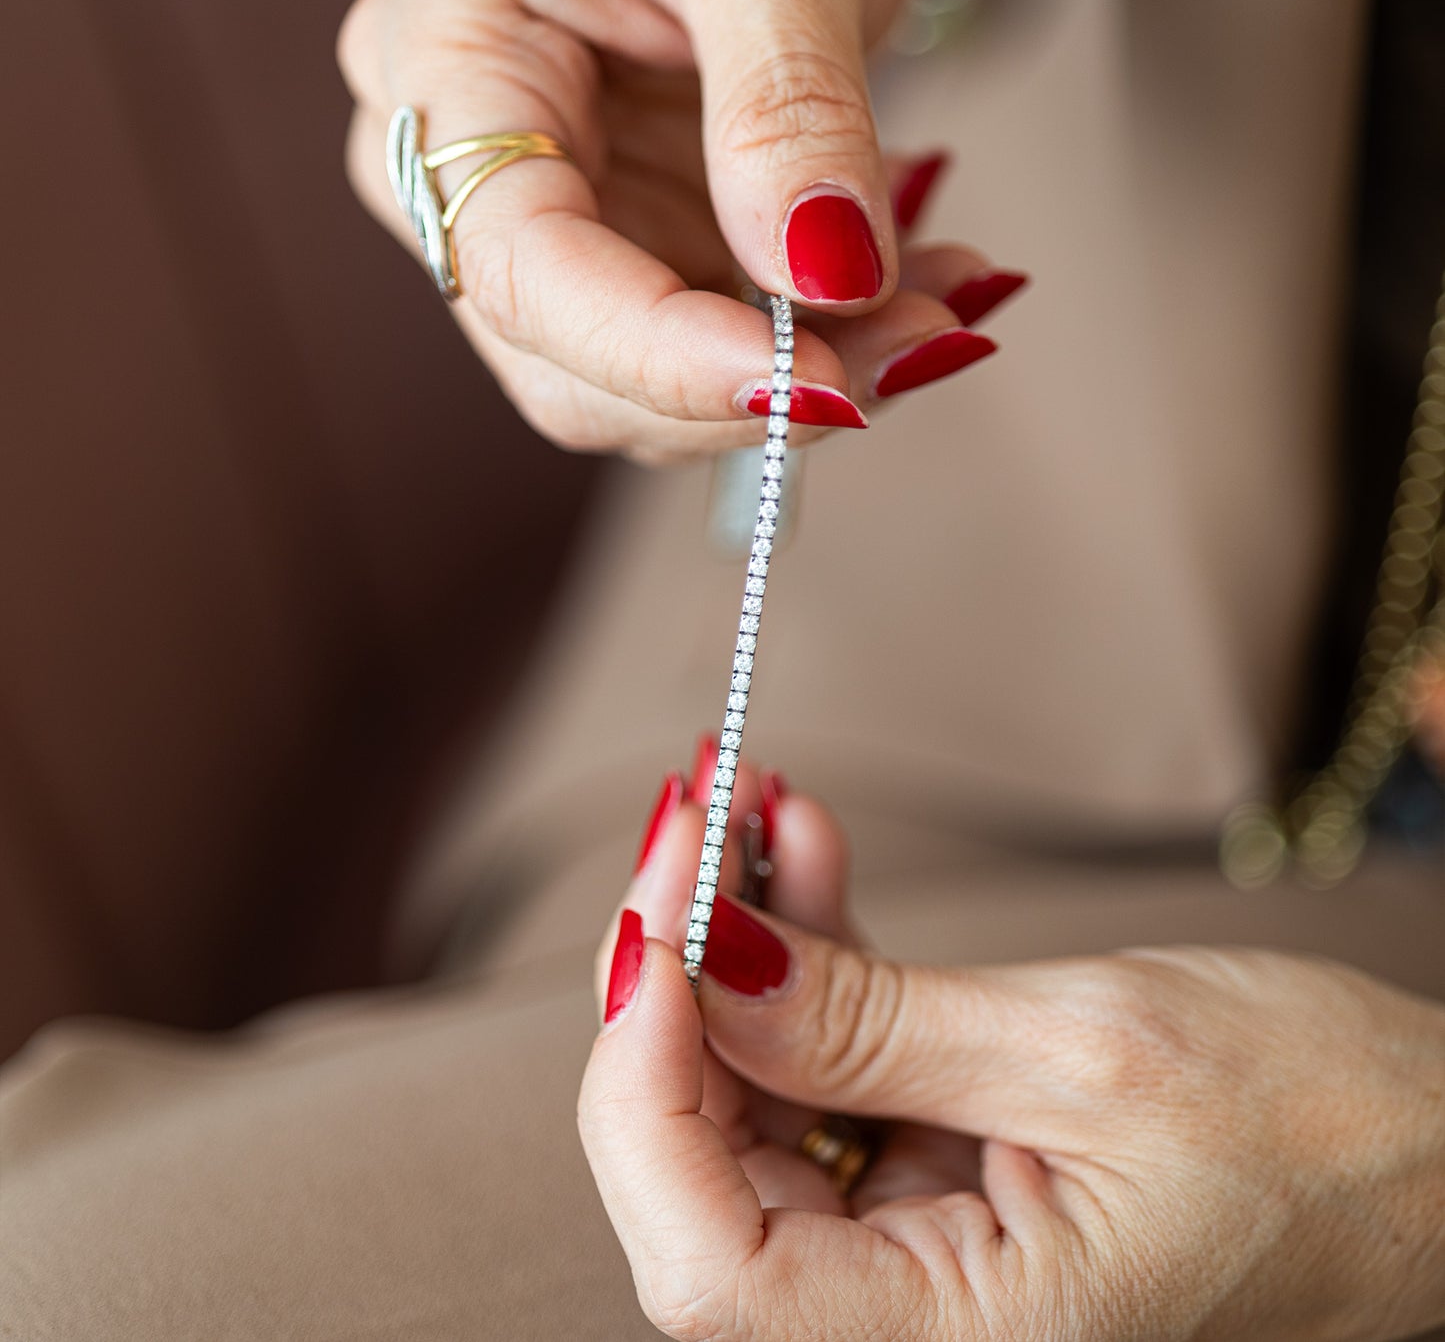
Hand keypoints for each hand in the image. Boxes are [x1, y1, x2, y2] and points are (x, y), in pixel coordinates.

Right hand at [339, 0, 1017, 460]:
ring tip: (940, 307)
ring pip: (652, 396)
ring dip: (807, 382)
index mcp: (446, 55)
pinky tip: (919, 296)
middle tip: (916, 340)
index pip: (522, 267)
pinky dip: (826, 352)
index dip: (661, 351)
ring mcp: (551, 231)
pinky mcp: (630, 264)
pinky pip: (718, 360)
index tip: (812, 382)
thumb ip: (788, 110)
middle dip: (750, 387)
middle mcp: (466, 170)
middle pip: (576, 367)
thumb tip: (825, 279)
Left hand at [579, 765, 1444, 1340]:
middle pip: (702, 1160)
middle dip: (680, 973)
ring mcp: (911, 1247)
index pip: (706, 1263)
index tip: (658, 914)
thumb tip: (701, 964)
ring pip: (752, 1092)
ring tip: (751, 806)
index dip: (645, 1081)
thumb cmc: (1323, 1129)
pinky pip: (825, 1062)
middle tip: (694, 818)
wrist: (1436, 1149)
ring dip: (740, 938)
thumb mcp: (1090, 1053)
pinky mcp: (930, 1169)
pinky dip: (809, 951)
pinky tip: (804, 850)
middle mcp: (909, 1324)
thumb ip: (873, 1023)